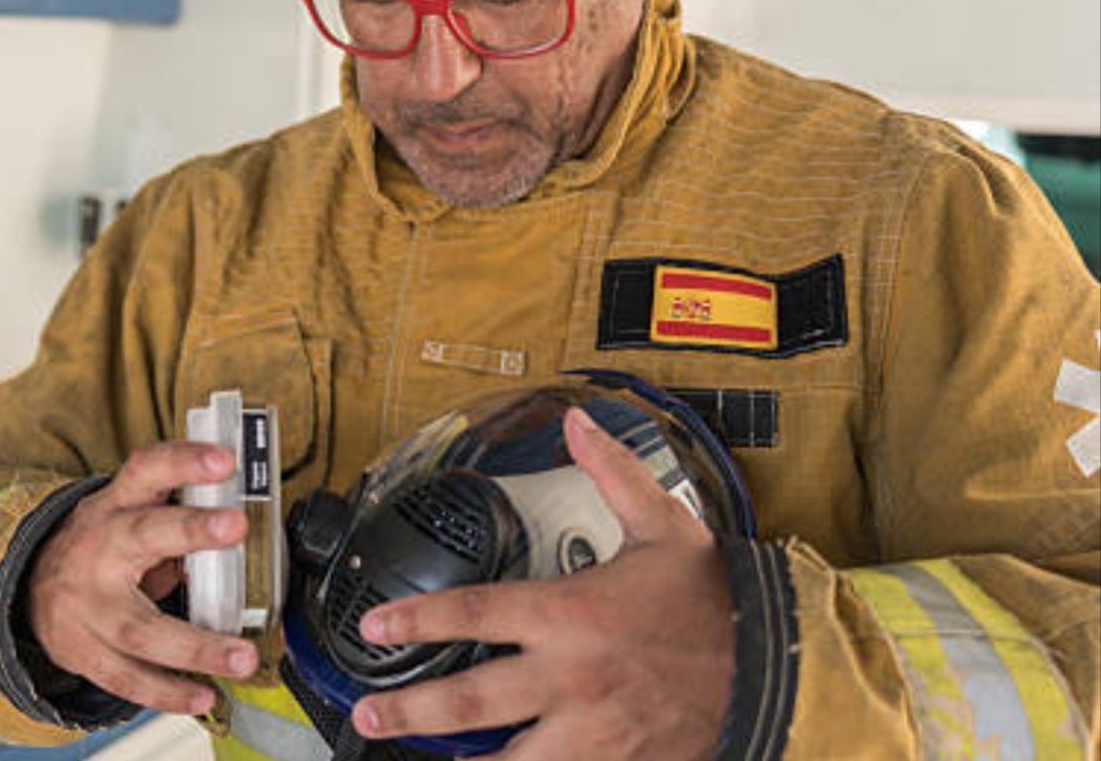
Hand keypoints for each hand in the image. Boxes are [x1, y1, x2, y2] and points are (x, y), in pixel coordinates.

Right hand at [28, 441, 260, 714]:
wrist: (28, 591)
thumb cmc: (100, 548)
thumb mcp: (128, 519)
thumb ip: (174, 528)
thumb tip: (235, 549)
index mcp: (116, 507)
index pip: (148, 471)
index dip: (184, 461)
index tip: (225, 460)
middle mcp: (99, 550)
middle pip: (142, 536)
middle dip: (191, 530)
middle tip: (236, 525)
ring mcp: (87, 606)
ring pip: (140, 628)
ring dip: (196, 645)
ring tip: (242, 656)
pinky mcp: (82, 652)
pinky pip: (127, 676)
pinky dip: (168, 691)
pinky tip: (204, 695)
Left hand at [350, 408, 734, 759]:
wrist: (780, 666)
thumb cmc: (714, 601)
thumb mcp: (664, 526)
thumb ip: (611, 473)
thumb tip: (578, 421)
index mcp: (571, 614)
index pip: (473, 613)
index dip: (416, 618)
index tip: (377, 625)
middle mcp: (571, 678)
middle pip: (469, 700)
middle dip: (408, 709)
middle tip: (367, 713)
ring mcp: (593, 733)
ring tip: (417, 760)